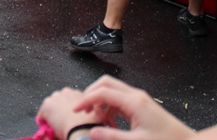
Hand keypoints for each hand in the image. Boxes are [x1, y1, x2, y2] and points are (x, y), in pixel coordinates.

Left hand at [37, 88, 103, 139]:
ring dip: (53, 114)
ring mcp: (56, 98)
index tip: (71, 118)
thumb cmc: (91, 125)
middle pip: (60, 101)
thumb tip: (104, 117)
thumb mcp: (98, 116)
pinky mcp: (47, 105)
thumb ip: (96, 113)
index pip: (72, 100)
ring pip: (51, 106)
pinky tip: (47, 128)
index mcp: (80, 93)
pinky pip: (42, 114)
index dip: (71, 110)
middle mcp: (67, 92)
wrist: (82, 130)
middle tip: (64, 122)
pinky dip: (44, 120)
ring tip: (56, 126)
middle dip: (61, 110)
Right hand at [73, 76, 194, 139]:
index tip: (75, 111)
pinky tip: (110, 122)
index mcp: (133, 102)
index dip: (85, 100)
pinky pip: (119, 99)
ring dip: (100, 100)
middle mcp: (136, 96)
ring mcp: (139, 99)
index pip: (102, 92)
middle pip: (106, 83)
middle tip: (83, 110)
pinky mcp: (141, 105)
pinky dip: (109, 106)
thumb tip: (92, 132)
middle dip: (91, 94)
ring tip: (98, 119)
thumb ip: (111, 137)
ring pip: (112, 90)